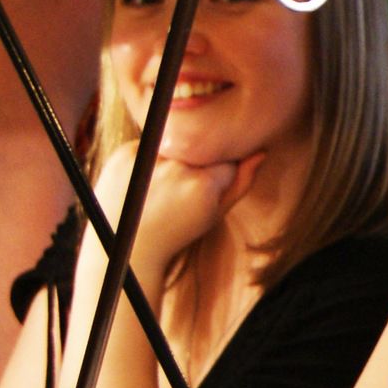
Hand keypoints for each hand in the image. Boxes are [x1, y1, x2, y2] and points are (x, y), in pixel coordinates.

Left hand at [140, 153, 263, 260]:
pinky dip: (150, 157)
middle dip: (197, 164)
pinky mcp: (126, 154)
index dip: (219, 175)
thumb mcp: (216, 213)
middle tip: (180, 189)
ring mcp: (149, 160)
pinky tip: (145, 180)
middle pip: (201, 148)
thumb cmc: (177, 232)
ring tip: (161, 186)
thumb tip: (260, 152)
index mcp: (203, 185)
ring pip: (177, 143)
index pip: (226, 160)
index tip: (205, 193)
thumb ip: (243, 182)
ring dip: (174, 158)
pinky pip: (151, 143)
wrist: (129, 245)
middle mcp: (177, 169)